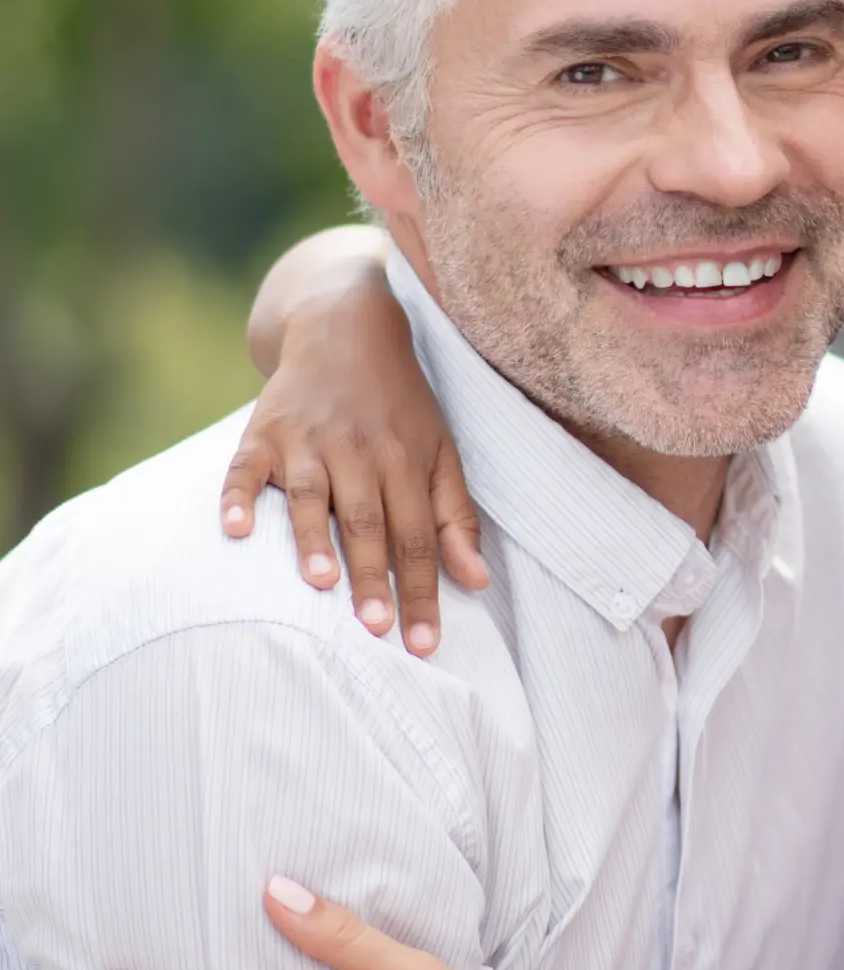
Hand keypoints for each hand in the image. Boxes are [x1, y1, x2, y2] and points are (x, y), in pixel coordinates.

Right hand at [221, 273, 484, 654]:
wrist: (347, 326)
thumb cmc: (400, 404)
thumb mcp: (441, 450)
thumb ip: (456, 517)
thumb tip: (478, 582)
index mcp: (407, 460)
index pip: (419, 536)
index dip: (423, 590)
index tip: (424, 644)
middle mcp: (359, 451)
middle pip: (369, 522)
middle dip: (375, 577)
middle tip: (377, 631)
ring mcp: (309, 439)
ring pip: (313, 494)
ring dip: (313, 538)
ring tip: (319, 584)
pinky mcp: (264, 430)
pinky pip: (246, 467)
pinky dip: (240, 496)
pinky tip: (238, 530)